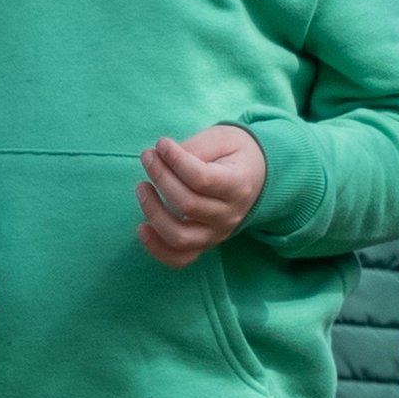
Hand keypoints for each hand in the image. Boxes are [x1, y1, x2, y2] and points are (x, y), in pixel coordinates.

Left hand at [137, 123, 267, 264]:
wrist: (257, 177)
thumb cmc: (235, 154)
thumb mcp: (222, 138)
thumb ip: (194, 147)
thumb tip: (161, 158)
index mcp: (239, 185)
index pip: (202, 179)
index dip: (176, 161)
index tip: (161, 143)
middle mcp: (230, 215)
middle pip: (187, 205)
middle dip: (160, 177)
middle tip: (148, 156)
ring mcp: (217, 234)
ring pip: (180, 236)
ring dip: (153, 212)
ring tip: (142, 187)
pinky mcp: (205, 244)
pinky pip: (180, 259)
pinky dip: (157, 248)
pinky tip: (142, 227)